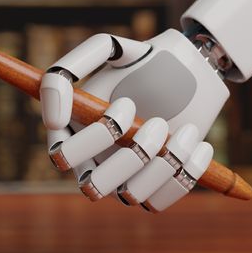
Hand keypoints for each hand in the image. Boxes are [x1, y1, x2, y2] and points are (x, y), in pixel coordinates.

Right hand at [40, 29, 228, 211]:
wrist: (190, 74)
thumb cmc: (144, 61)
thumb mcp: (109, 49)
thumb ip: (72, 65)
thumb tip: (53, 119)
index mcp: (72, 131)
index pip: (62, 154)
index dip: (94, 137)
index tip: (127, 103)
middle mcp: (90, 161)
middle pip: (91, 185)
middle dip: (130, 154)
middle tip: (157, 121)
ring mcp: (119, 179)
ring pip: (129, 196)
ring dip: (161, 164)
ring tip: (184, 131)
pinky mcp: (149, 190)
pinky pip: (157, 203)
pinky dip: (182, 175)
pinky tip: (198, 143)